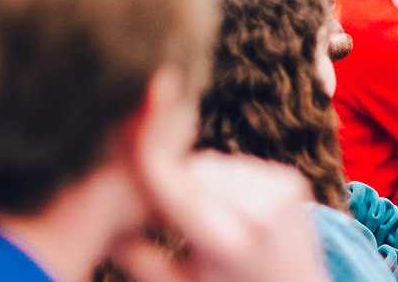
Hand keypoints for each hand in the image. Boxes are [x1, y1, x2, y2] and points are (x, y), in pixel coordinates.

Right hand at [116, 150, 323, 281]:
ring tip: (209, 220)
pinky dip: (228, 179)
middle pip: (192, 170)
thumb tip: (104, 230)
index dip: (146, 156)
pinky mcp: (293, 181)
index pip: (173, 184)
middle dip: (176, 184)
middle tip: (174, 218)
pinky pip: (240, 164)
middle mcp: (257, 212)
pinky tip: (234, 210)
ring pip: (214, 163)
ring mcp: (281, 193)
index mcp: (224, 241)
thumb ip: (140, 260)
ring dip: (201, 179)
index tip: (126, 137)